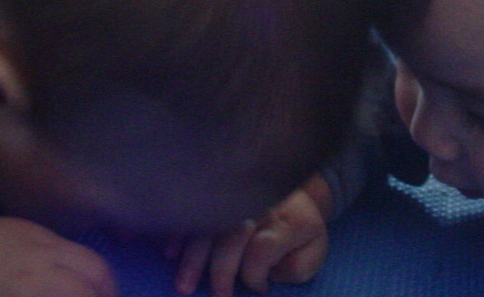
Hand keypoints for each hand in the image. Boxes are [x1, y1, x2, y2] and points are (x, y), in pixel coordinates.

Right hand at [168, 178, 331, 296]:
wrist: (293, 195)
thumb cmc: (300, 232)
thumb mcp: (314, 251)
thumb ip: (299, 266)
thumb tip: (272, 273)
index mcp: (286, 221)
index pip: (263, 247)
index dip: (256, 274)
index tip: (260, 289)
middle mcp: (257, 207)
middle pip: (233, 235)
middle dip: (221, 271)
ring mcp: (235, 200)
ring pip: (210, 227)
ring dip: (194, 258)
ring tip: (183, 286)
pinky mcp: (217, 199)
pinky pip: (194, 213)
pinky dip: (179, 234)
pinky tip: (169, 253)